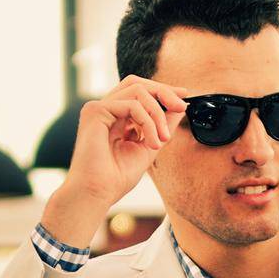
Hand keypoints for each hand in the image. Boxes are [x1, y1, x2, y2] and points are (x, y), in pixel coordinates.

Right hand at [42, 76, 189, 245]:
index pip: (138, 92)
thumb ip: (162, 126)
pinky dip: (148, 122)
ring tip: (163, 139)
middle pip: (137, 83)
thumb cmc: (116, 178)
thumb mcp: (149, 147)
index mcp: (114, 117)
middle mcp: (105, 109)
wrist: (97, 193)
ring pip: (137, 91)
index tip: (184, 98)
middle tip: (181, 106)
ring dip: (158, 114)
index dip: (162, 91)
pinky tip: (152, 142)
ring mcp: (98, 108)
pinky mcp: (95, 110)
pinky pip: (132, 105)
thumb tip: (180, 105)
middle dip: (163, 92)